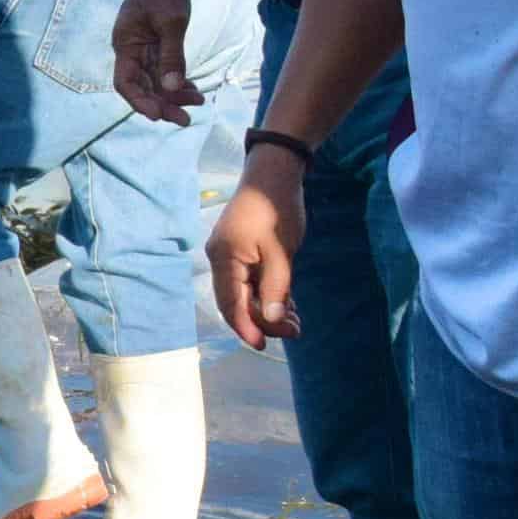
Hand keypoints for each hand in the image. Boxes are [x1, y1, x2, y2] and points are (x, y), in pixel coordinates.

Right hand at [111, 0, 200, 123]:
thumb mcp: (171, 22)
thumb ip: (171, 56)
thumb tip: (171, 89)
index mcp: (125, 44)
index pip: (125, 83)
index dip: (140, 102)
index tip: (159, 116)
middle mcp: (131, 49)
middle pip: (142, 85)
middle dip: (163, 103)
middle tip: (186, 118)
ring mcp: (144, 46)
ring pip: (156, 79)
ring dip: (174, 94)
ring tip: (198, 102)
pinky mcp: (157, 42)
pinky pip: (164, 68)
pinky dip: (177, 80)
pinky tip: (193, 89)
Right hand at [204, 163, 306, 349]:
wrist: (274, 173)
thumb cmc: (276, 208)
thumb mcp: (281, 252)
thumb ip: (275, 288)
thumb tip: (270, 321)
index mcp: (224, 259)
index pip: (231, 304)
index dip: (246, 328)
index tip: (265, 346)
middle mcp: (221, 260)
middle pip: (236, 302)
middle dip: (263, 321)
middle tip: (295, 331)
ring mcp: (230, 255)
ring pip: (245, 293)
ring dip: (268, 309)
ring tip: (297, 321)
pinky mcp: (242, 251)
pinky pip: (250, 281)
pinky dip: (267, 294)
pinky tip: (289, 304)